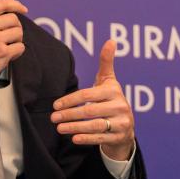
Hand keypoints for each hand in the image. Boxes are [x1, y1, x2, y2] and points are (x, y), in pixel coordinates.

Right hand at [0, 0, 26, 108]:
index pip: (2, 3)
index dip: (16, 5)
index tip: (22, 9)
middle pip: (14, 19)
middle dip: (15, 28)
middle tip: (10, 36)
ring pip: (19, 33)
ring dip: (17, 40)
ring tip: (7, 46)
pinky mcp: (2, 53)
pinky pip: (20, 47)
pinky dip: (17, 52)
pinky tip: (9, 55)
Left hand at [50, 39, 135, 161]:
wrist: (126, 127)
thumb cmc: (112, 101)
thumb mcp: (109, 82)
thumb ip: (107, 62)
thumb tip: (111, 40)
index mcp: (114, 91)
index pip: (88, 94)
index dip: (71, 99)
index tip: (56, 105)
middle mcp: (120, 106)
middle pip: (90, 110)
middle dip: (69, 114)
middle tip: (52, 117)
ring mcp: (121, 122)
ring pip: (95, 125)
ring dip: (75, 127)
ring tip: (59, 128)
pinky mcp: (120, 137)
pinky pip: (101, 138)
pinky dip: (87, 138)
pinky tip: (74, 138)